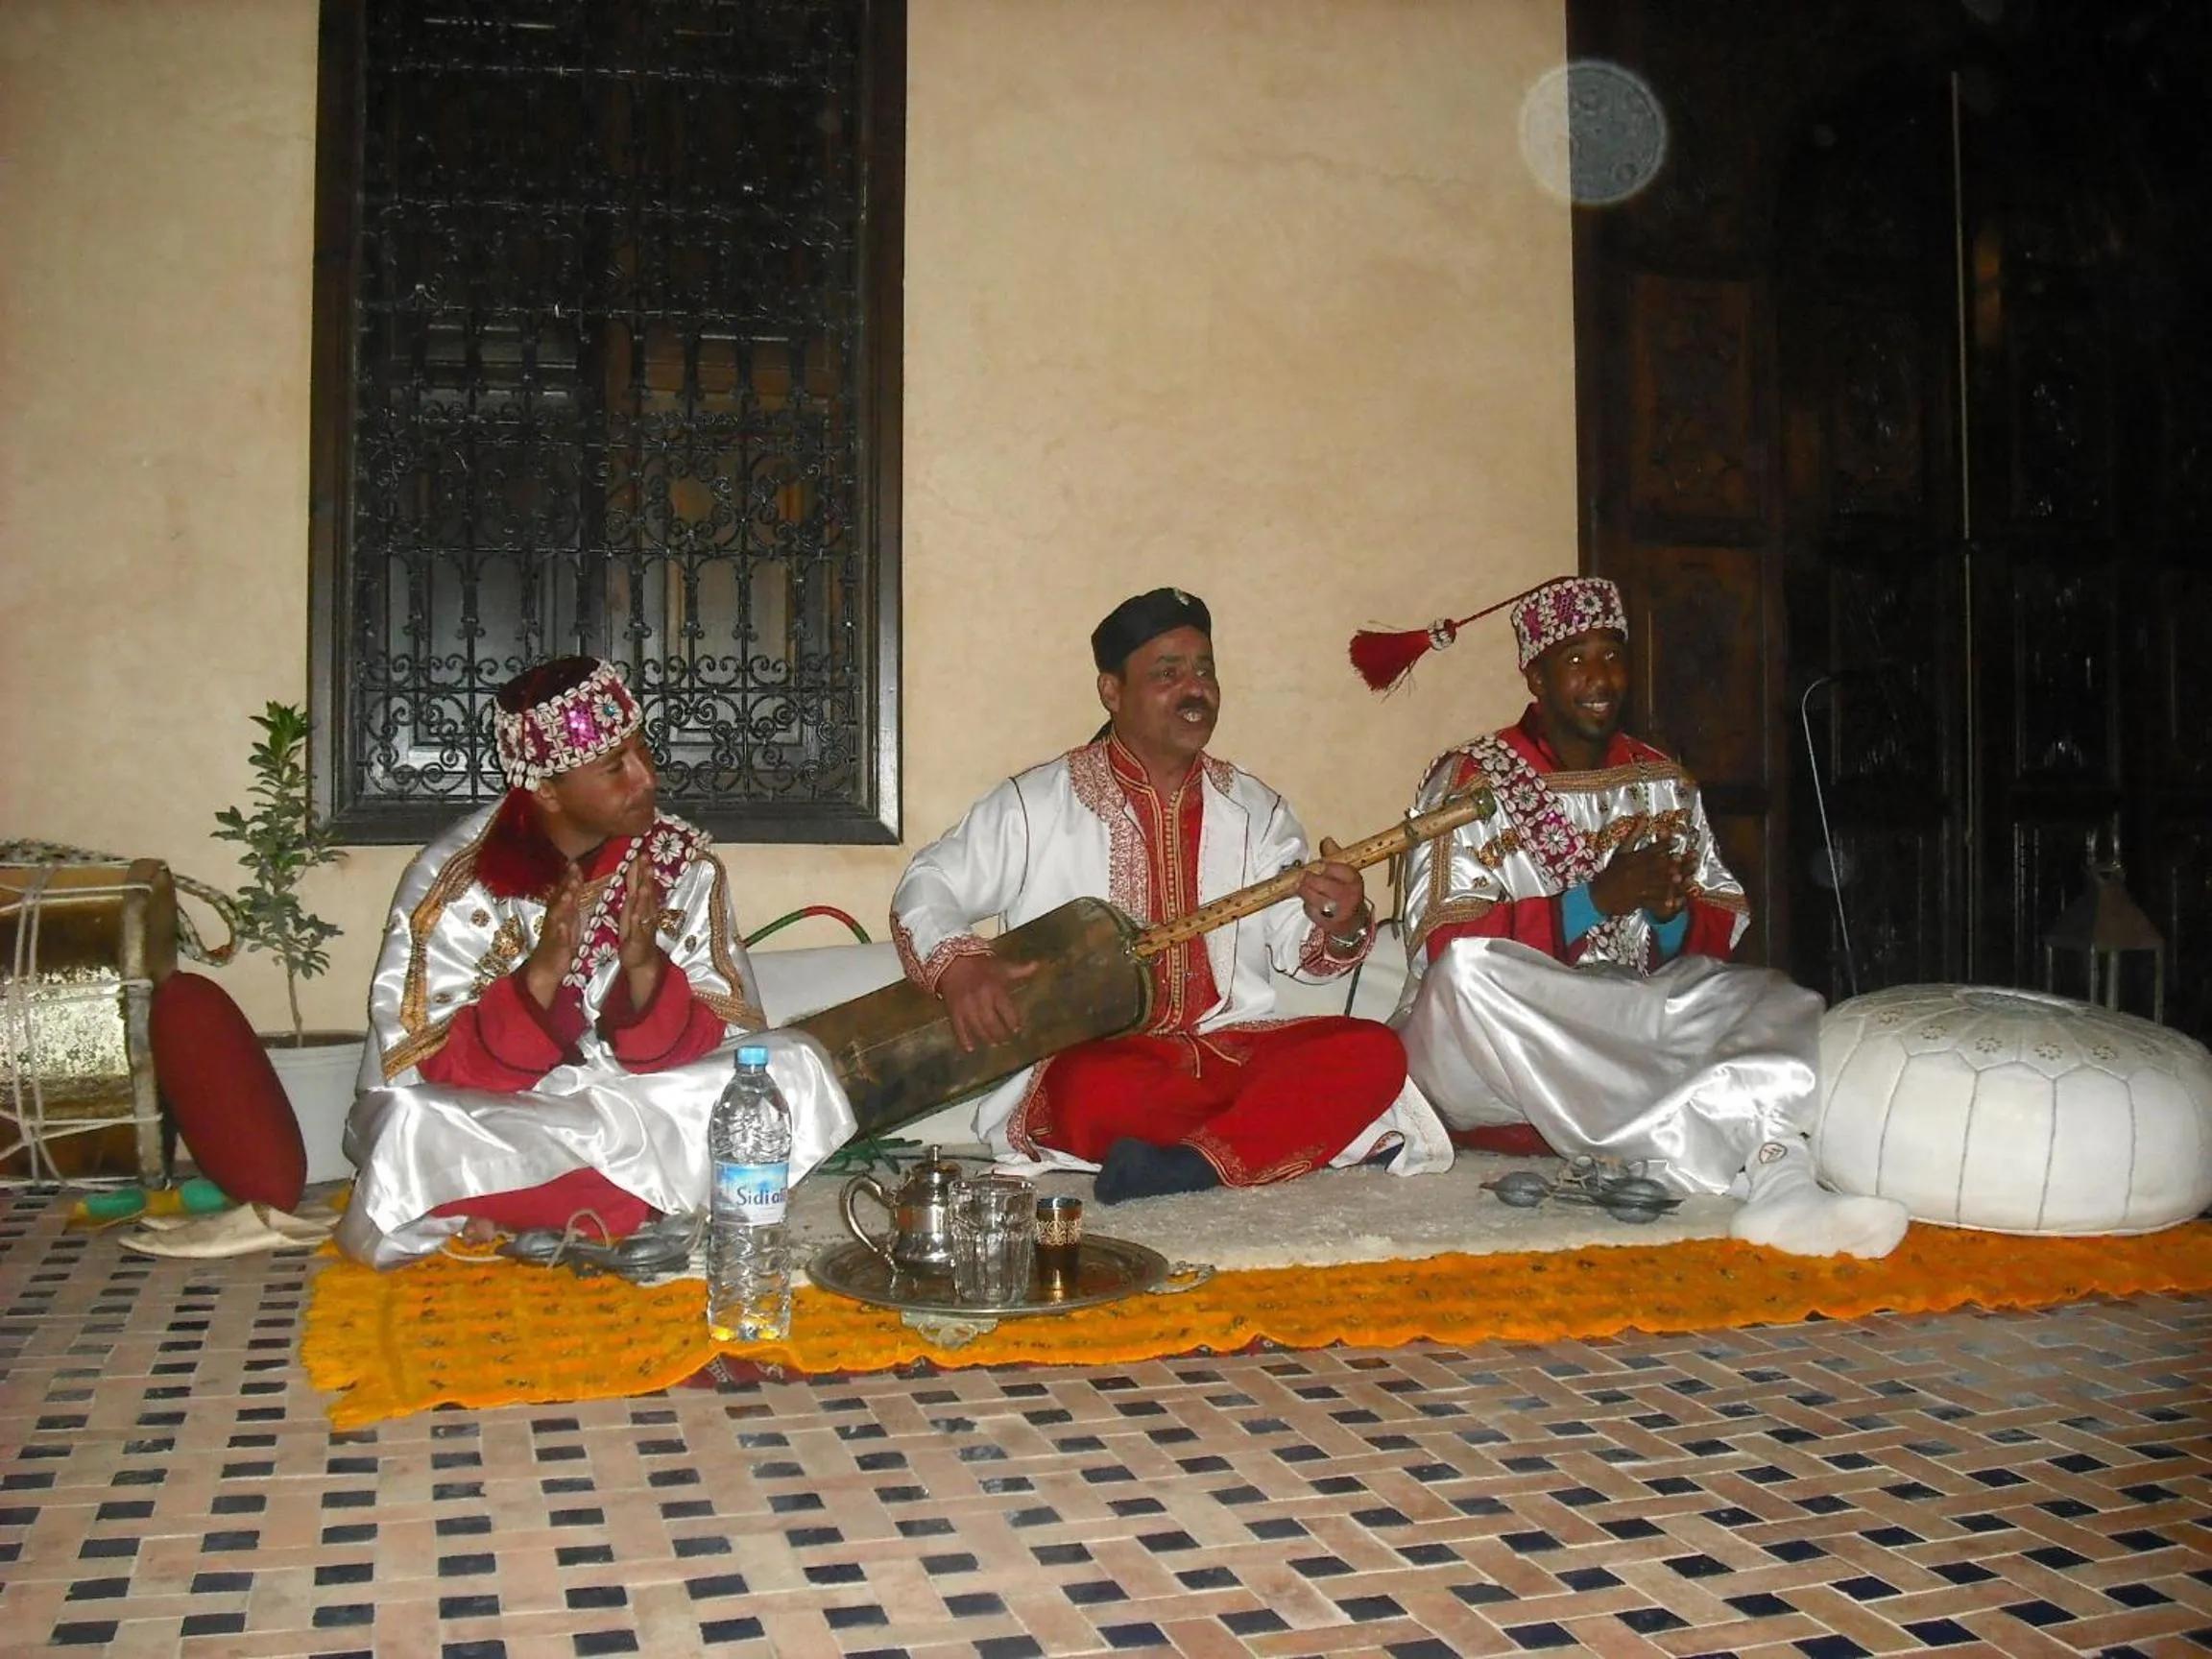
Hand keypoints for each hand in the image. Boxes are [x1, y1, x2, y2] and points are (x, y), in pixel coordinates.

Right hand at [522, 864, 584, 1007]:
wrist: (546, 970)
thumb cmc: (560, 943)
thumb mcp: (568, 920)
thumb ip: (572, 902)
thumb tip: (576, 883)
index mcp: (561, 913)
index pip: (565, 892)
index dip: (570, 877)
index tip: (575, 863)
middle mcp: (555, 919)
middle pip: (561, 899)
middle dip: (567, 885)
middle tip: (573, 870)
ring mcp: (554, 933)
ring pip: (558, 916)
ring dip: (562, 905)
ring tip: (567, 894)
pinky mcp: (556, 948)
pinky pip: (558, 939)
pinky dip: (561, 932)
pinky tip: (563, 926)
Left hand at [616, 856, 665, 1008]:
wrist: (641, 959)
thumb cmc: (635, 932)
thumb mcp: (632, 907)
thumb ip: (634, 888)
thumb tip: (635, 868)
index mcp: (641, 905)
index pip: (643, 884)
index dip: (642, 870)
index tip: (642, 853)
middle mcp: (645, 913)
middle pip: (646, 893)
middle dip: (646, 878)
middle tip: (647, 862)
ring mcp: (643, 926)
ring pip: (644, 910)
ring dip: (645, 898)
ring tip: (644, 886)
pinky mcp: (638, 940)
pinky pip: (638, 930)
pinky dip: (637, 923)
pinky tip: (636, 915)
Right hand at [936, 951, 1042, 1052]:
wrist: (952, 960)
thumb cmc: (981, 965)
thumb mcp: (1001, 967)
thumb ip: (1020, 970)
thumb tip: (1037, 965)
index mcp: (995, 989)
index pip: (1007, 1012)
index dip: (1013, 1023)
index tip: (1017, 1030)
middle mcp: (981, 1000)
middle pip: (993, 1024)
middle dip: (1000, 1034)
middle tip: (1005, 1040)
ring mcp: (966, 1007)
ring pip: (978, 1028)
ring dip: (986, 1038)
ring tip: (993, 1043)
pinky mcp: (953, 1011)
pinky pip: (959, 1029)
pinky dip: (964, 1040)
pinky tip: (970, 1049)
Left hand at [1297, 841, 1368, 938]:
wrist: (1351, 920)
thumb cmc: (1345, 892)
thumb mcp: (1344, 872)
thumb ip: (1333, 857)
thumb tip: (1326, 841)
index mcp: (1354, 880)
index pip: (1338, 869)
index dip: (1326, 866)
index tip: (1320, 866)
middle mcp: (1349, 896)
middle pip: (1324, 884)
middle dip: (1310, 879)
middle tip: (1303, 876)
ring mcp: (1338, 911)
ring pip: (1315, 898)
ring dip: (1305, 891)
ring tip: (1301, 886)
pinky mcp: (1327, 923)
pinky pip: (1311, 910)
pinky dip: (1306, 904)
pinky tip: (1309, 901)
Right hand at [1590, 839, 1693, 920]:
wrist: (1600, 894)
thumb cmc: (1613, 871)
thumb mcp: (1622, 850)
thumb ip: (1635, 834)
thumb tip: (1644, 817)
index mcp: (1634, 858)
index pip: (1650, 849)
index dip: (1664, 845)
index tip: (1677, 841)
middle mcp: (1637, 871)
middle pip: (1658, 866)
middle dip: (1673, 863)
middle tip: (1687, 859)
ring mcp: (1638, 886)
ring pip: (1658, 883)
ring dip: (1670, 881)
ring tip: (1683, 878)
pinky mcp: (1639, 900)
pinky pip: (1653, 900)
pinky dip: (1663, 901)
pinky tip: (1674, 902)